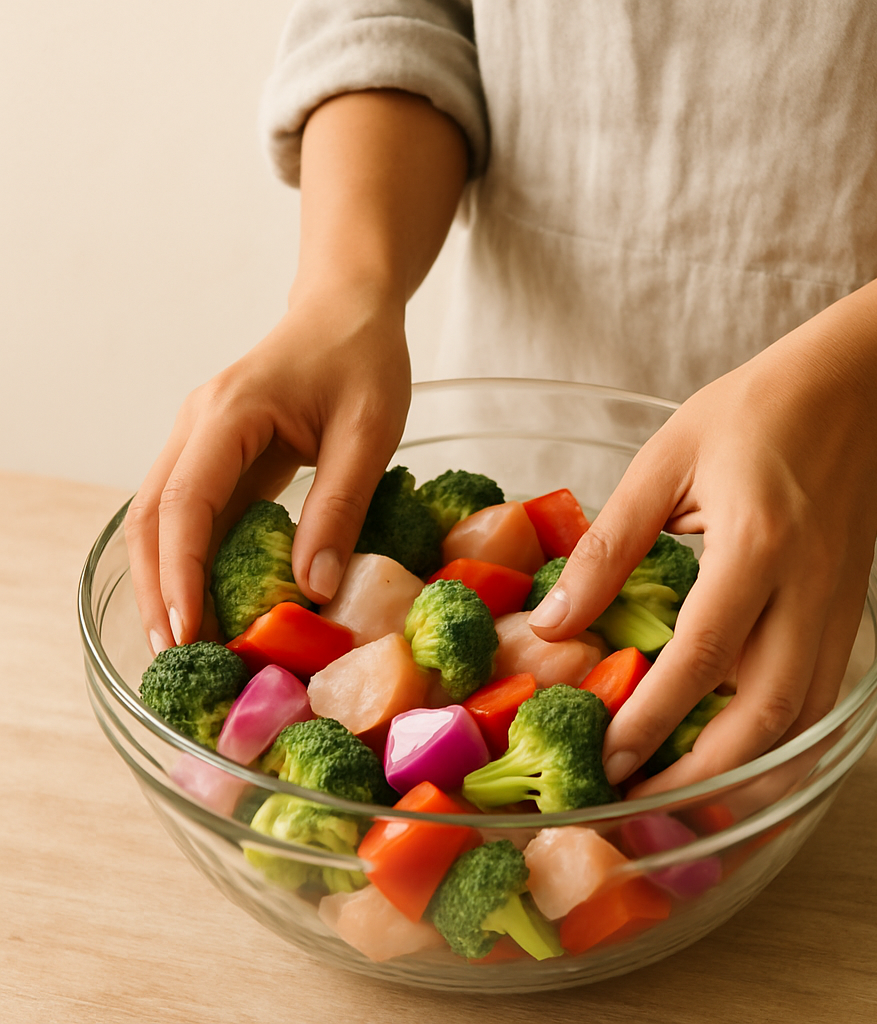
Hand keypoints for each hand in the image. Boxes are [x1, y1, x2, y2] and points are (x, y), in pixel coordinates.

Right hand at [124, 292, 410, 654]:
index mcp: (228, 413)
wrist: (349, 308)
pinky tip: (212, 600)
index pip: (185, 504)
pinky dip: (195, 559)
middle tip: (176, 656)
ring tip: (186, 642)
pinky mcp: (219, 454)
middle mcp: (197, 426)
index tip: (187, 632)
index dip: (181, 574)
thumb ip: (339, 507)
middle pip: (152, 517)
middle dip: (158, 589)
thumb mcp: (368, 433)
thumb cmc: (363, 359)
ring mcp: (201, 439)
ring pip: (163, 518)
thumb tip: (313, 589)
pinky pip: (195, 512)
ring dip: (167, 579)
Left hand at [528, 331, 876, 792]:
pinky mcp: (847, 615)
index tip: (609, 759)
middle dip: (702, 777)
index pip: (702, 657)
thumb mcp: (661, 464)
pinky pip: (820, 699)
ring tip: (685, 801)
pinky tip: (738, 757)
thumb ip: (608, 547)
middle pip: (766, 716)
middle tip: (641, 803)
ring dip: (746, 774)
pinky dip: (781, 742)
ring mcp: (836, 609)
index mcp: (754, 547)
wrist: (849, 394)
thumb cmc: (748, 417)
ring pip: (803, 722)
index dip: (652, 718)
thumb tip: (554, 623)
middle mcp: (806, 591)